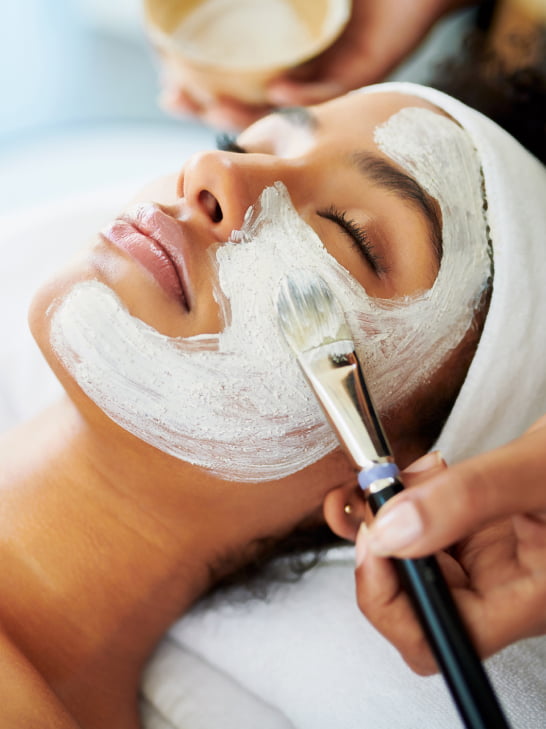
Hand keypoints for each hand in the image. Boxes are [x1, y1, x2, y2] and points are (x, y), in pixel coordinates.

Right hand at [158, 0, 469, 128]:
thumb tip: (188, 0)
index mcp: (284, 53)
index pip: (235, 81)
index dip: (199, 90)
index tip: (169, 92)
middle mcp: (304, 68)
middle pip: (250, 101)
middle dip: (210, 107)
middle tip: (178, 102)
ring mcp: (333, 72)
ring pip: (283, 108)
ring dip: (247, 112)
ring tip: (214, 107)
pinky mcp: (367, 69)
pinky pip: (329, 89)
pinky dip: (301, 93)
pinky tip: (277, 89)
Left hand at [354, 415, 545, 674]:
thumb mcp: (538, 470)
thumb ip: (470, 499)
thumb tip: (393, 530)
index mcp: (532, 599)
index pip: (442, 637)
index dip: (392, 601)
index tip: (374, 540)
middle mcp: (507, 590)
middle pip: (417, 605)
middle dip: (383, 551)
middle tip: (378, 500)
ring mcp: (491, 563)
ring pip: (414, 563)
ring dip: (391, 519)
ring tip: (404, 477)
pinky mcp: (481, 534)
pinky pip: (425, 530)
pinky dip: (408, 501)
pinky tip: (425, 474)